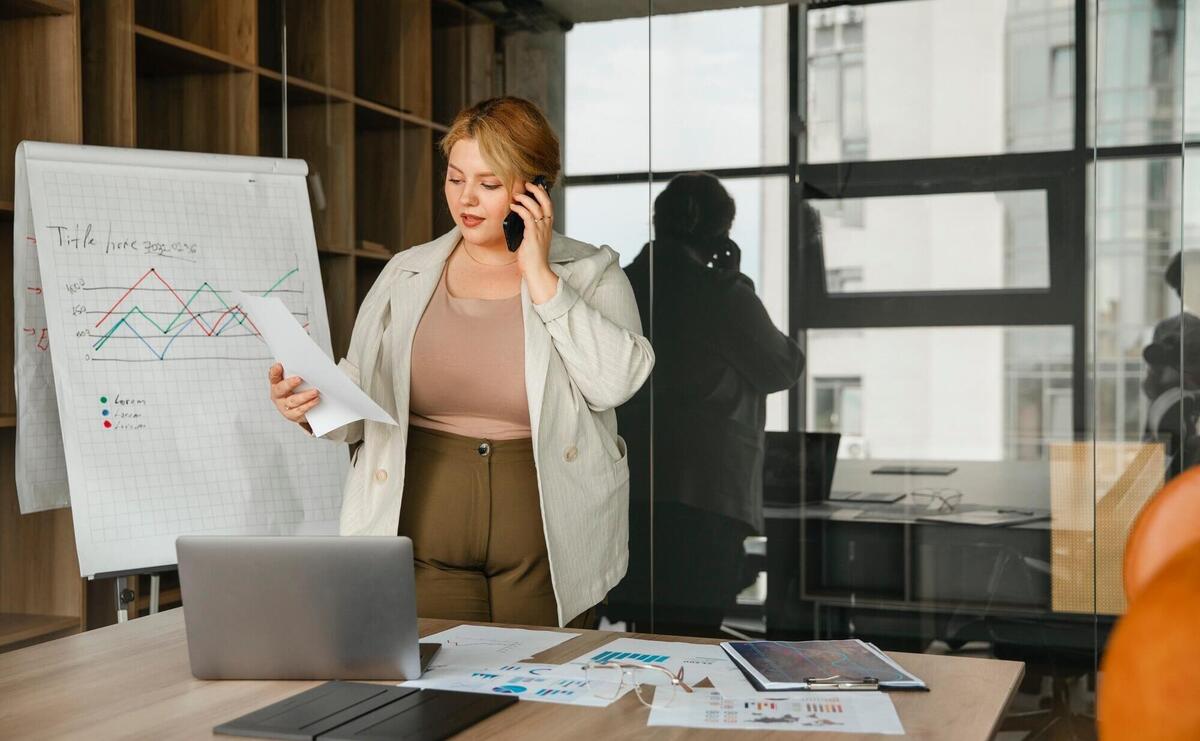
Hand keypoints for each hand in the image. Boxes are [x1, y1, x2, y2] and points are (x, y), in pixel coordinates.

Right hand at [268, 362, 318, 428]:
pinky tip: (315, 400)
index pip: (273, 377)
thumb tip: (304, 364)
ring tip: (315, 392)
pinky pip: (300, 410)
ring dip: (304, 396)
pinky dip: (309, 405)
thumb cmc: (297, 391)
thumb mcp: (294, 382)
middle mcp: (278, 396)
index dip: (274, 372)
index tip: (279, 366)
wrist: (301, 410)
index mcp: (276, 384)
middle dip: (289, 384)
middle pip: (280, 389)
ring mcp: (284, 406)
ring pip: (293, 401)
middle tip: (299, 379)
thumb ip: (295, 373)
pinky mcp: (292, 415)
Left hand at [511, 180, 557, 301]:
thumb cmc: (533, 258)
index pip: (549, 206)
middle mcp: (547, 227)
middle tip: (527, 184)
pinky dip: (520, 208)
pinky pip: (527, 216)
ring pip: (536, 207)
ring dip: (525, 198)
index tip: (536, 187)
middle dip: (537, 190)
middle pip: (546, 202)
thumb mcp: (533, 241)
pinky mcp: (533, 234)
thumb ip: (530, 230)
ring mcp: (541, 230)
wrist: (536, 271)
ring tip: (516, 195)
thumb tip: (519, 220)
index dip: (543, 194)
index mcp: (548, 227)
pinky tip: (513, 207)